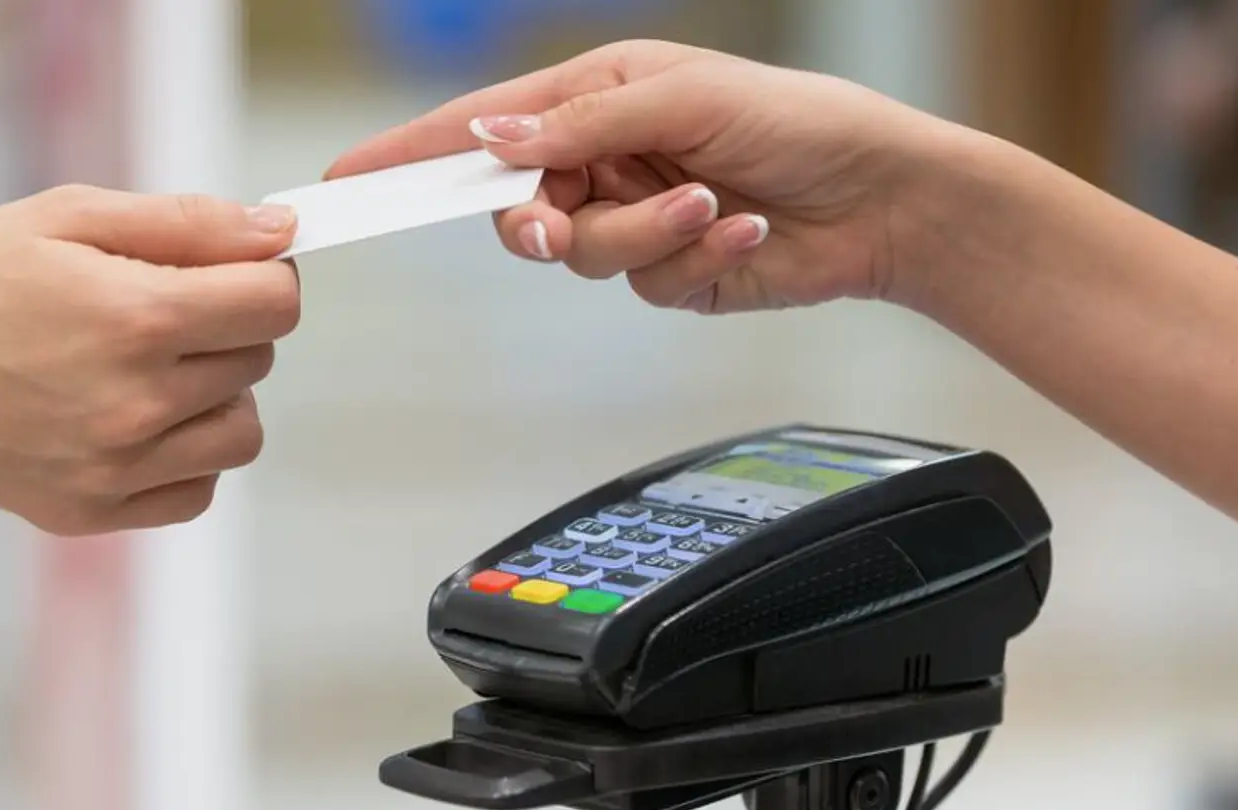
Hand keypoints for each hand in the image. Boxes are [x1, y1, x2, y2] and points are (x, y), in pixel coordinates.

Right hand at [0, 185, 299, 534]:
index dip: (263, 277)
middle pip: (258, 361)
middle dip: (227, 327)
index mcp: (137, 317)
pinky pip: (198, 491)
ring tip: (151, 370)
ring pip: (241, 434)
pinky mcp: (93, 511)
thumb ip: (186, 223)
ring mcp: (117, 467)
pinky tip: (138, 422)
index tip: (227, 272)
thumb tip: (279, 232)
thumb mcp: (66, 216)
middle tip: (157, 312)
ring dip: (217, 397)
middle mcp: (137, 403)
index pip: (275, 305)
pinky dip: (187, 457)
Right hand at [328, 40, 964, 313]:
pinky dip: (695, 259)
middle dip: (544, 222)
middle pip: (519, 208)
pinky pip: (646, 284)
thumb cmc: (798, 121)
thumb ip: (583, 123)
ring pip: (583, 258)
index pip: (484, 126)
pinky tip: (743, 231)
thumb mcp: (684, 98)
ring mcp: (633, 220)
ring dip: (648, 236)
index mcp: (595, 98)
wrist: (885, 199)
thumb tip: (493, 134)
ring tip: (712, 206)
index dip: (414, 153)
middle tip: (557, 225)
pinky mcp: (670, 274)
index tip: (352, 179)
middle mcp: (604, 160)